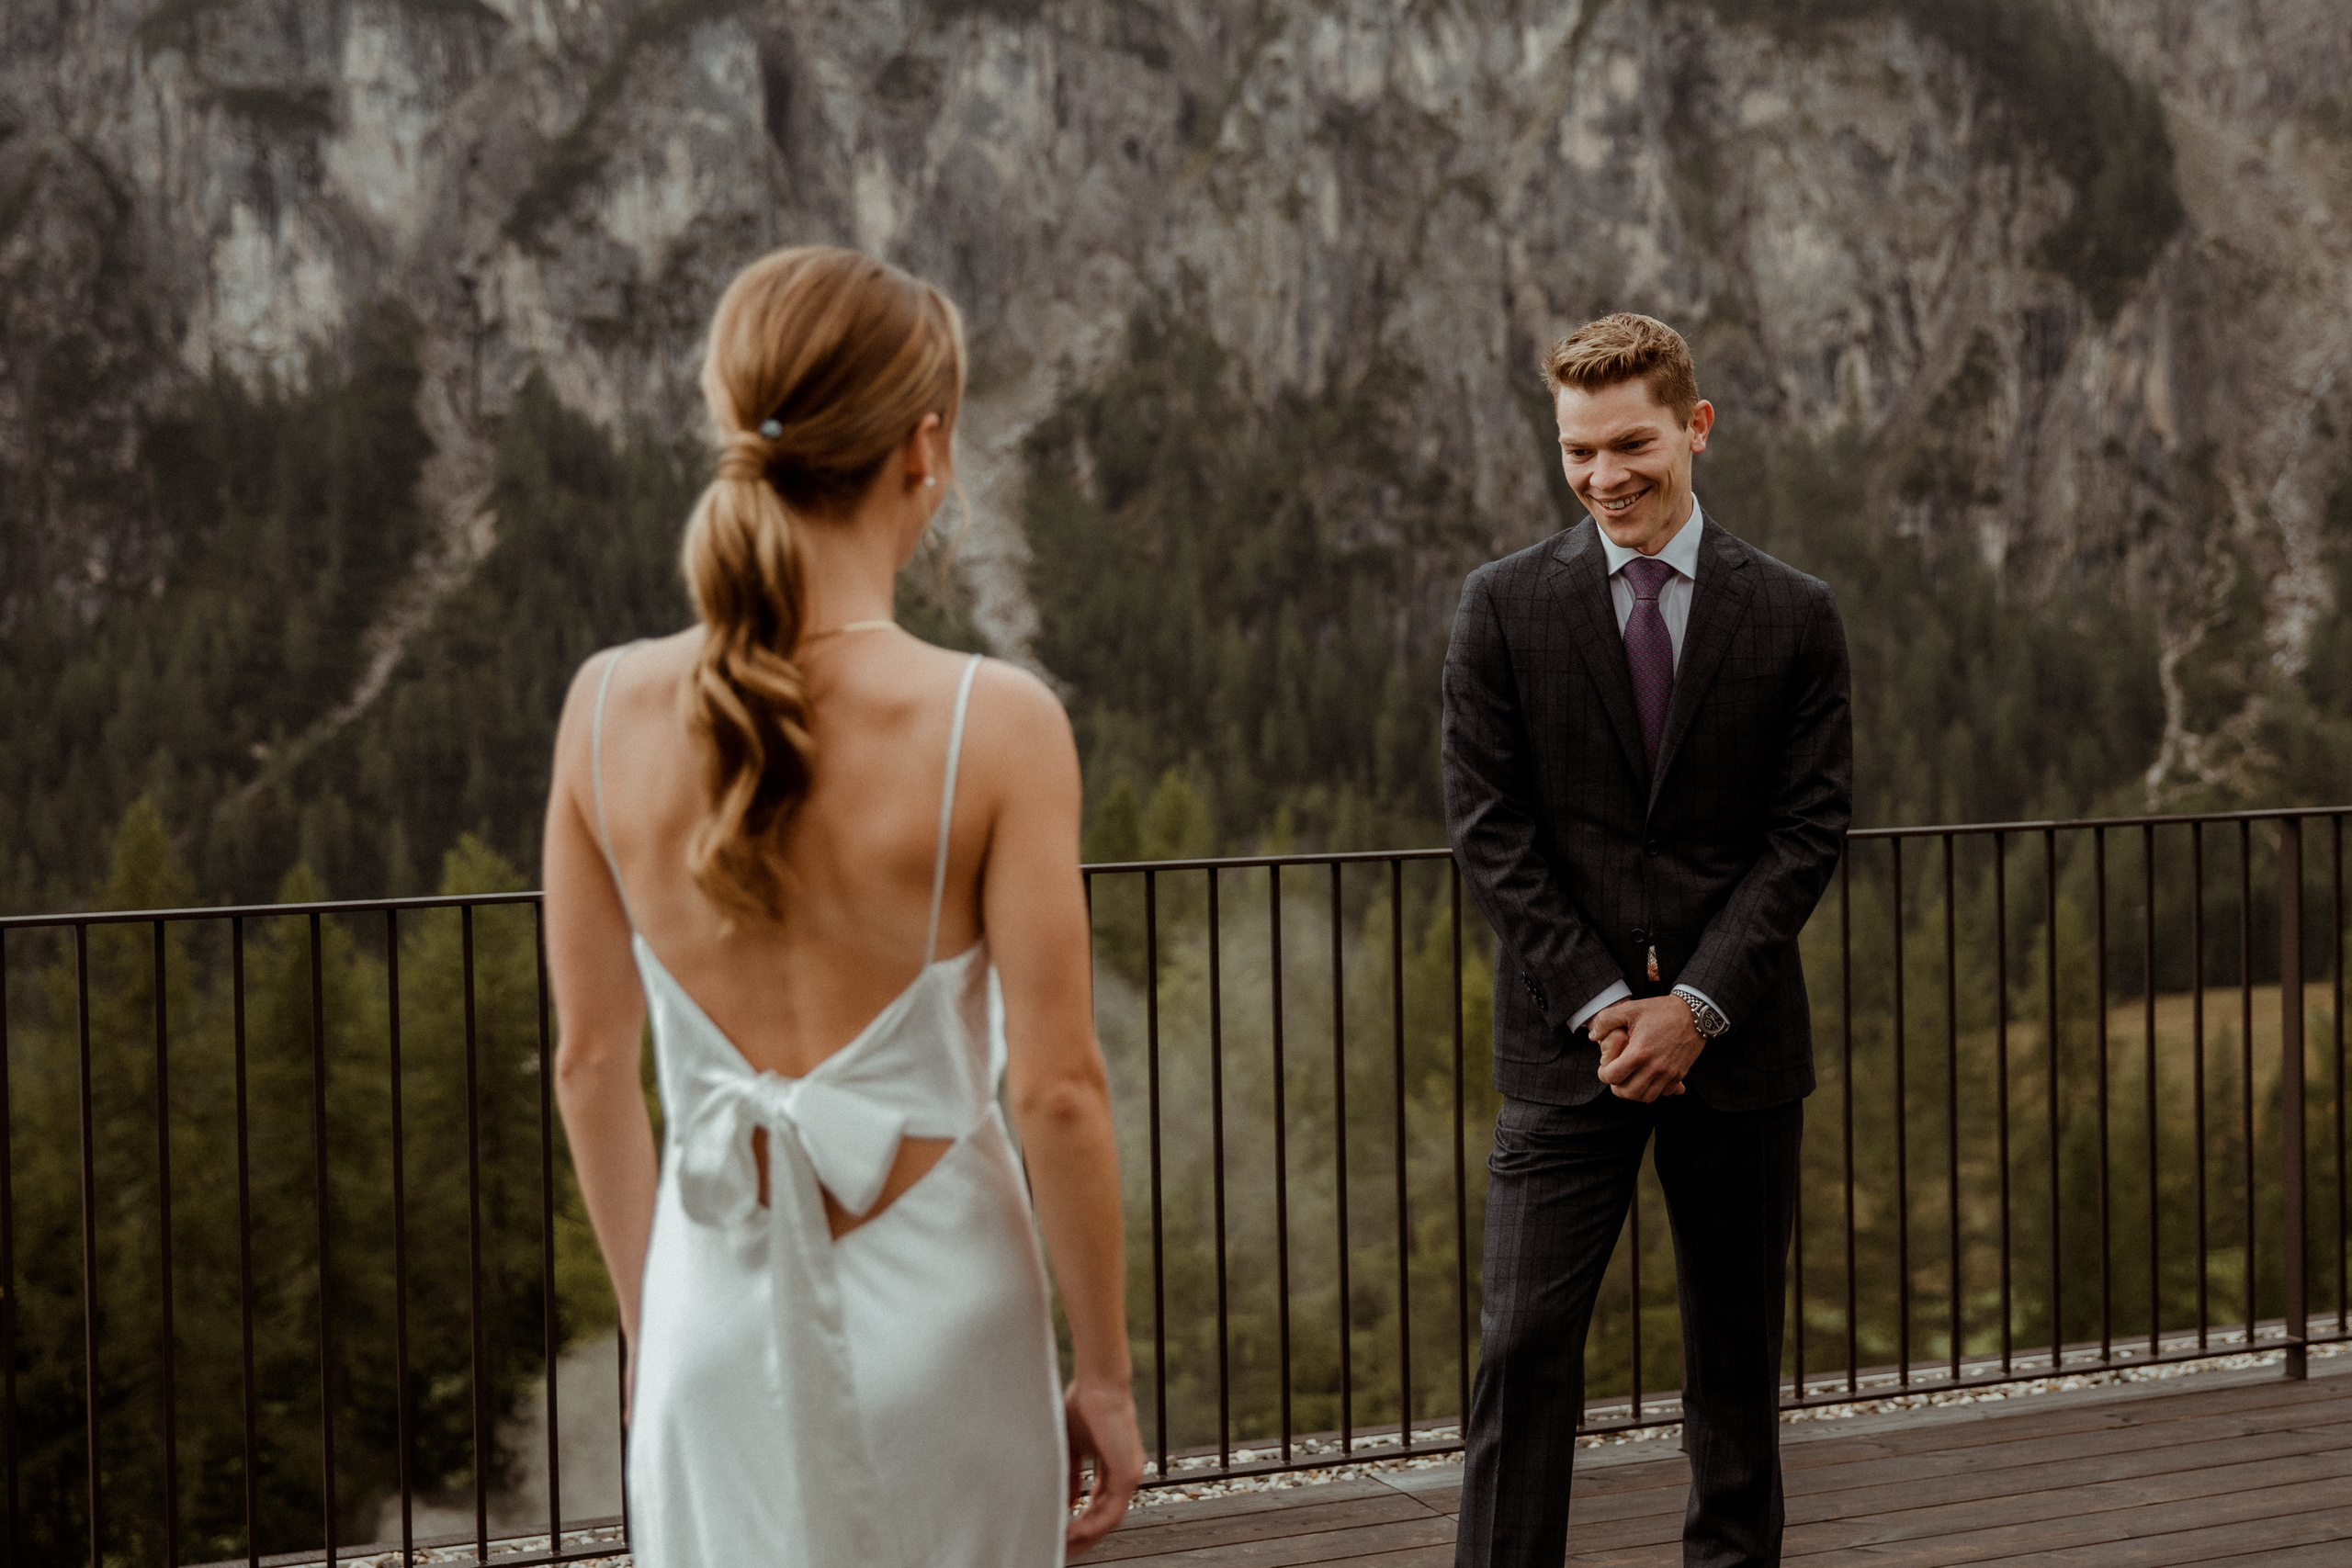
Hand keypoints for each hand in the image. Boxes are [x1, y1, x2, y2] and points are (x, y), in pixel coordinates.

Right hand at [1063, 1376, 1143, 1555]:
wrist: (1098, 1383)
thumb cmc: (1083, 1405)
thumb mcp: (1071, 1446)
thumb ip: (1070, 1474)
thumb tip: (1066, 1501)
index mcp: (1114, 1464)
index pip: (1099, 1501)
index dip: (1080, 1518)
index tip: (1060, 1531)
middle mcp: (1126, 1472)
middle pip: (1105, 1515)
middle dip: (1083, 1535)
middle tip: (1061, 1548)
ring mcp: (1130, 1473)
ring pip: (1110, 1518)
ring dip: (1086, 1535)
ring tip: (1062, 1545)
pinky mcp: (1129, 1473)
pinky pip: (1112, 1511)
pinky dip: (1091, 1525)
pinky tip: (1072, 1532)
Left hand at [1589, 995, 1701, 1101]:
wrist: (1694, 1012)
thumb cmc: (1660, 1010)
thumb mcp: (1630, 1008)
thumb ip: (1606, 1020)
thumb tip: (1593, 1036)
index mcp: (1640, 1052)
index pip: (1614, 1077)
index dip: (1604, 1074)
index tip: (1604, 1068)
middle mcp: (1655, 1067)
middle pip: (1629, 1093)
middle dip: (1617, 1088)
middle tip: (1615, 1078)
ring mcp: (1669, 1073)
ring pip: (1647, 1097)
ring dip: (1635, 1092)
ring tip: (1630, 1080)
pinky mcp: (1680, 1074)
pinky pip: (1664, 1093)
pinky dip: (1654, 1090)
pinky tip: (1648, 1079)